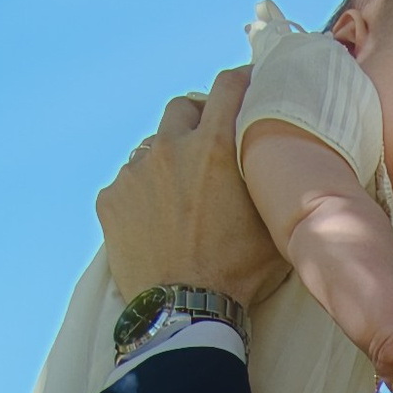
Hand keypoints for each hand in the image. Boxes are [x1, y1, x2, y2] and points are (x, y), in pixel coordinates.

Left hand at [94, 68, 283, 308]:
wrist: (183, 311)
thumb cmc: (237, 273)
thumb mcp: (272, 226)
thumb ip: (268, 183)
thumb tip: (282, 164)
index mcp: (213, 148)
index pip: (227, 88)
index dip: (240, 81)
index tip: (247, 85)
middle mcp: (169, 148)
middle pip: (182, 108)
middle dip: (198, 118)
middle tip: (210, 143)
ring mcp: (134, 172)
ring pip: (153, 147)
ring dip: (168, 159)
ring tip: (182, 194)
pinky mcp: (110, 198)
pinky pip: (128, 184)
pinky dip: (143, 194)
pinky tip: (157, 222)